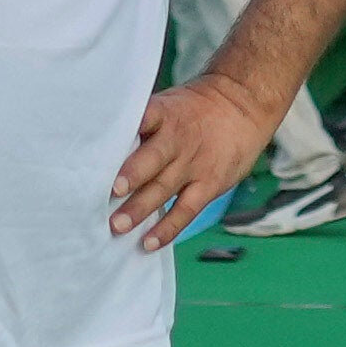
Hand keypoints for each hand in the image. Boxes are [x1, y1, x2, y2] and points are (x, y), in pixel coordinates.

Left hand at [109, 77, 280, 250]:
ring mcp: (193, 164)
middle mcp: (177, 140)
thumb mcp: (170, 104)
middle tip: (110, 192)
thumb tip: (102, 145)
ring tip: (118, 225)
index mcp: (164, 114)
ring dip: (140, 208)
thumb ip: (142, 124)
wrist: (244, 105)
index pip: (143, 118)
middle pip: (152, 159)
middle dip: (131, 176)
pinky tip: (149, 242)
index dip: (126, 131)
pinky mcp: (208, 185)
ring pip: (164, 188)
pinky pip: (185, 210)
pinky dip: (167, 228)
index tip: (104, 145)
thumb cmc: (195, 108)